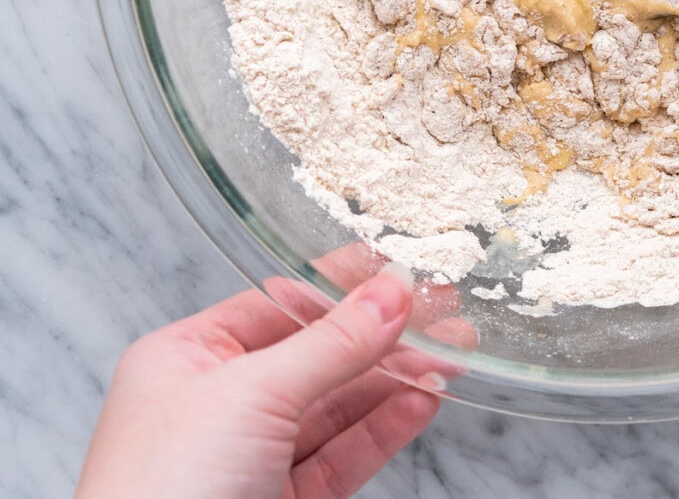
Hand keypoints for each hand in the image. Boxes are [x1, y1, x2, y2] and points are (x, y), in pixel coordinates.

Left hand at [76, 269, 439, 498]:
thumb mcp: (252, 394)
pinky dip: (384, 428)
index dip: (343, 286)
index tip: (400, 269)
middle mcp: (216, 404)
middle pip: (316, 354)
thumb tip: (391, 292)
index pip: (279, 304)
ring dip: (395, 380)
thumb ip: (332, 342)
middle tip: (444, 313)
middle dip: (382, 335)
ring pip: (336, 407)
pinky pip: (341, 455)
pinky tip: (422, 401)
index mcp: (187, 359)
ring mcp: (249, 459)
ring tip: (452, 354)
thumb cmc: (161, 492)